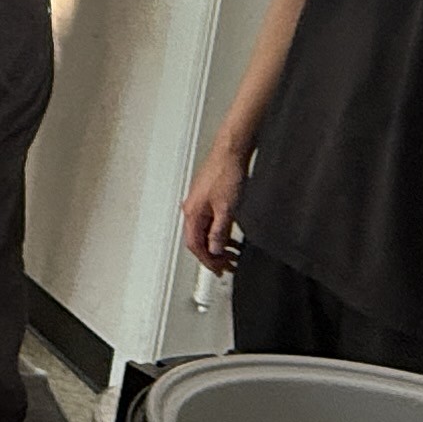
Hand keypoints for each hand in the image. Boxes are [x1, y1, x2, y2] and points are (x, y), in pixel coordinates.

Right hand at [178, 143, 247, 274]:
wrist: (230, 152)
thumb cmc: (226, 173)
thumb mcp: (226, 209)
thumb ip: (219, 232)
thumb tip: (215, 249)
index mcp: (192, 213)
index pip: (195, 245)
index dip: (207, 261)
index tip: (218, 270)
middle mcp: (192, 209)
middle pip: (198, 240)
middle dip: (212, 256)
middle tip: (226, 266)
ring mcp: (199, 203)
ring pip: (204, 231)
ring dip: (216, 245)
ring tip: (231, 254)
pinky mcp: (207, 197)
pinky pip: (209, 222)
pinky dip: (218, 233)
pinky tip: (229, 235)